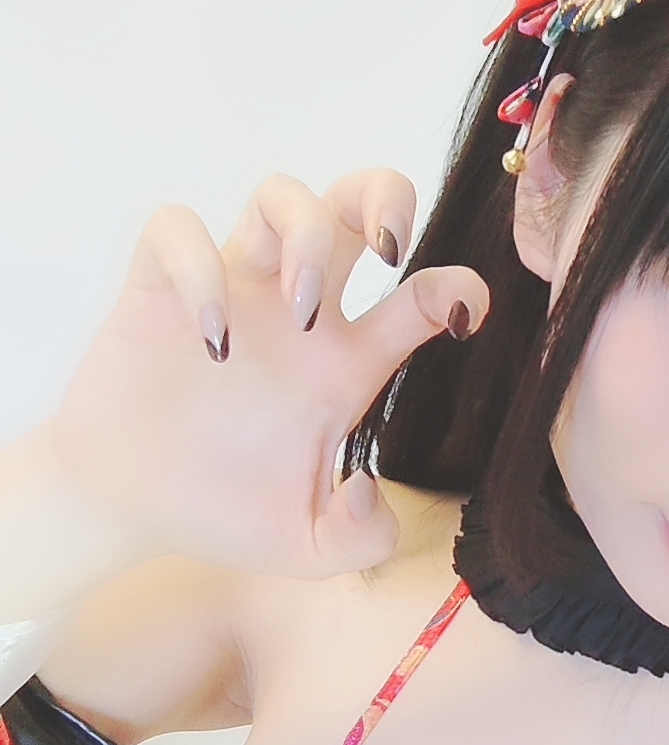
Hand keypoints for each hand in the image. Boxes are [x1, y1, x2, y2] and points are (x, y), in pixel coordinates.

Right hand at [52, 170, 487, 577]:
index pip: (420, 296)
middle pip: (354, 207)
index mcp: (346, 365)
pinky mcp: (159, 290)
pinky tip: (211, 338)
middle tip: (389, 249)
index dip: (456, 287)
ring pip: (279, 196)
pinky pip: (176, 230)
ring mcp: (233, 294)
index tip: (461, 311)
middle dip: (386, 198)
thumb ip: (361, 537)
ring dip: (303, 232)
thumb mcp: (311, 548)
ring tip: (301, 308)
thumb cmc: (224, 515)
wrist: (132, 513)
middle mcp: (298, 315)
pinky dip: (198, 266)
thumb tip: (368, 487)